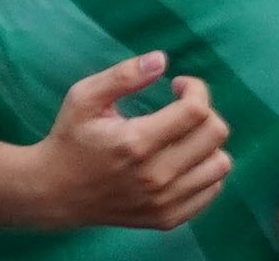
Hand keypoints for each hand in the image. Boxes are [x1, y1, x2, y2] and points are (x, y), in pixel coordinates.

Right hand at [28, 59, 231, 232]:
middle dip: (204, 110)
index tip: (177, 84)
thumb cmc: (71, 138)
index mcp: (137, 142)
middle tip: (181, 106)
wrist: (58, 193)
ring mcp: (166, 203)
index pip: (195, 112)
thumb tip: (162, 60)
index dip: (195, 89)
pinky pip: (211, 191)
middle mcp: (157, 176)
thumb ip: (123, 75)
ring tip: (183, 134)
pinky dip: (205, 169)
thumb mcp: (85, 96)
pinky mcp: (169, 219)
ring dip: (207, 142)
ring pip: (219, 166)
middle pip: (215, 137)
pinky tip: (182, 158)